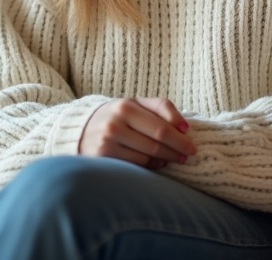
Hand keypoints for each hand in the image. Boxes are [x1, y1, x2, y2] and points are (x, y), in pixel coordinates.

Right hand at [79, 97, 196, 169]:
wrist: (81, 130)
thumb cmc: (117, 118)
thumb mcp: (134, 105)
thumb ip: (160, 108)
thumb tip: (185, 127)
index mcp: (126, 105)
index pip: (162, 121)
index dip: (180, 133)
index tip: (191, 138)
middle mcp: (116, 122)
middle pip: (158, 138)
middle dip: (179, 147)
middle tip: (189, 154)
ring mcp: (108, 141)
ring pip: (150, 153)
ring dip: (168, 157)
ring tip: (176, 158)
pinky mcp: (104, 158)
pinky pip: (137, 165)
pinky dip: (153, 165)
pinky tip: (158, 163)